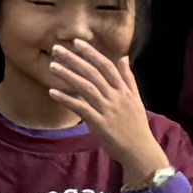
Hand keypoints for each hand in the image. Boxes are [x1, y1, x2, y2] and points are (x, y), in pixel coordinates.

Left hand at [49, 31, 169, 180]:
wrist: (139, 150)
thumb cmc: (136, 125)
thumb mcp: (135, 99)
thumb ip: (128, 78)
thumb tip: (123, 57)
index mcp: (124, 90)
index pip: (107, 66)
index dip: (91, 53)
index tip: (77, 42)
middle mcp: (116, 97)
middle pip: (93, 73)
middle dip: (74, 59)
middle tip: (57, 48)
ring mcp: (108, 109)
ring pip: (86, 87)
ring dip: (68, 75)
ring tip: (52, 66)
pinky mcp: (99, 123)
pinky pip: (80, 108)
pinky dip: (66, 99)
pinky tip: (52, 92)